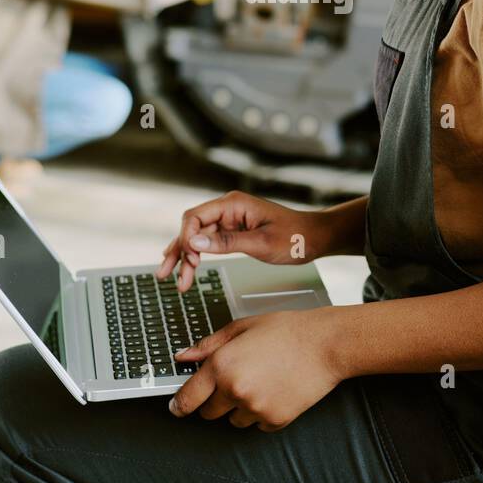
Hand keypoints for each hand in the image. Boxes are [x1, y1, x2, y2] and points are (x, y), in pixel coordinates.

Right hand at [158, 190, 330, 290]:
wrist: (314, 239)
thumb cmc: (295, 237)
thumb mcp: (261, 243)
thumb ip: (227, 243)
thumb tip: (196, 243)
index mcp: (234, 203)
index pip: (196, 216)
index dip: (186, 237)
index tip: (188, 259)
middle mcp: (228, 209)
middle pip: (192, 227)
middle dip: (179, 250)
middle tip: (167, 273)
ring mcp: (230, 220)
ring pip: (198, 237)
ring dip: (185, 257)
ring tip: (173, 278)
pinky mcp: (233, 231)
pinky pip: (209, 242)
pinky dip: (198, 256)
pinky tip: (185, 266)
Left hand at [168, 308, 342, 429]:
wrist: (325, 345)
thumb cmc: (286, 331)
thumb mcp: (242, 327)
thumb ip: (208, 344)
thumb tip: (183, 356)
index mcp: (222, 364)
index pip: (188, 398)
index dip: (179, 405)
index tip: (177, 409)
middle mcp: (235, 389)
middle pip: (209, 413)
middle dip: (216, 401)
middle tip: (235, 382)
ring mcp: (255, 408)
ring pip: (234, 421)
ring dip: (240, 408)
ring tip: (261, 382)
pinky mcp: (275, 420)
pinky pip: (258, 426)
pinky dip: (262, 414)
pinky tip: (275, 391)